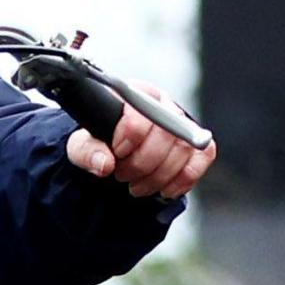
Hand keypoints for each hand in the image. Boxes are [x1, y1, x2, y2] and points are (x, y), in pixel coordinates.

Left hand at [66, 85, 215, 201]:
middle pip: (167, 132)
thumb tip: (105, 163)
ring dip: (159, 176)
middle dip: (143, 163)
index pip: (143, 110)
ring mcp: (182, 123)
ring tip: (137, 186)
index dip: (131, 135)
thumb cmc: (97, 141)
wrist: (112, 151)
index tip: (118, 152)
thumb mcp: (81, 143)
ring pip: (184, 148)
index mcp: (134, 94)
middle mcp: (162, 104)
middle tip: (123, 175)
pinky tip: (164, 190)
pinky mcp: (196, 143)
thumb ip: (87, 150)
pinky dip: (184, 179)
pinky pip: (203, 157)